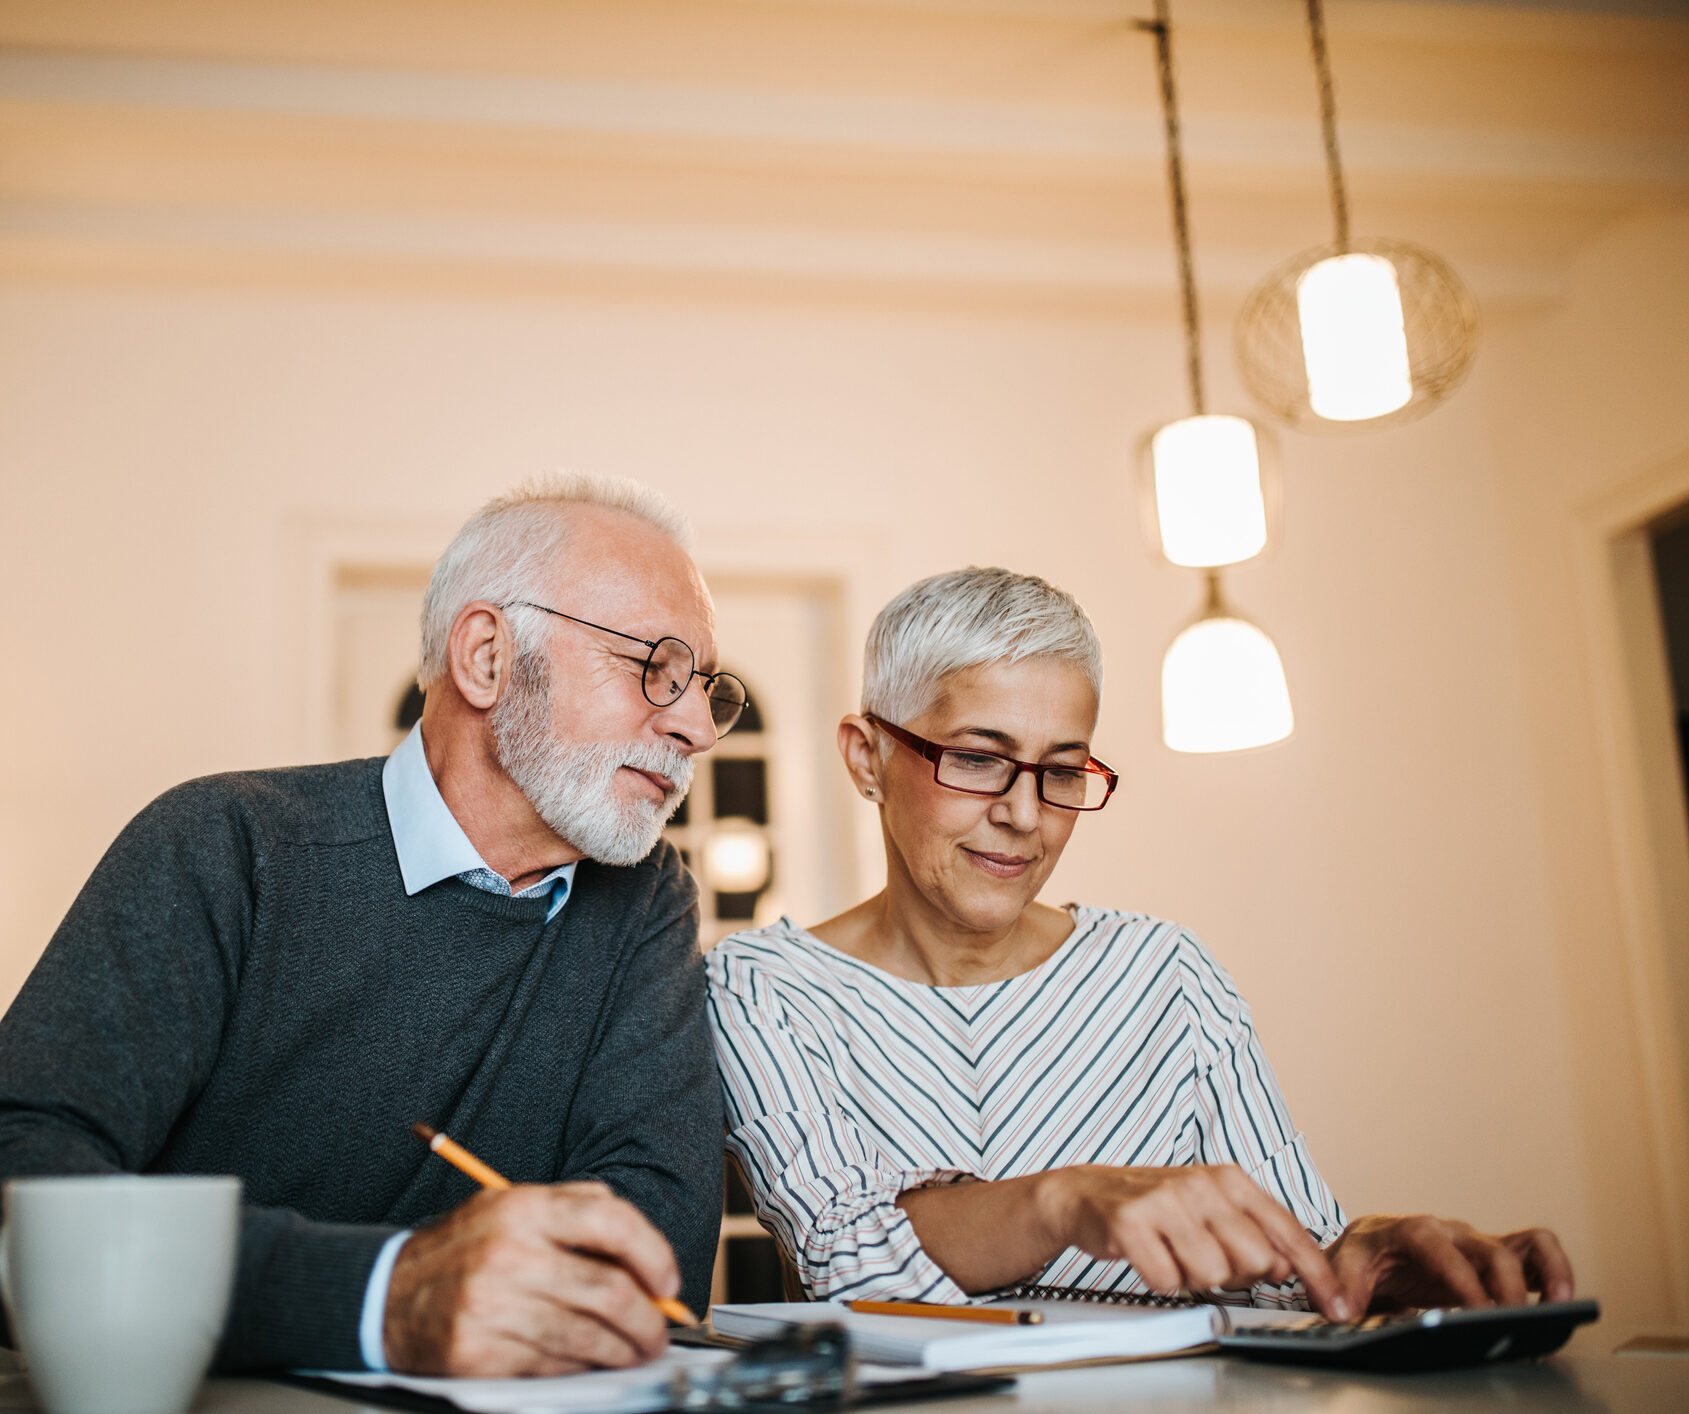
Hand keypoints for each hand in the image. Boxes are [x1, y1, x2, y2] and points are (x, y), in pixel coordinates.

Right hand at [382, 1182, 681, 1375]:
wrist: (384, 1295)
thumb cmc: (464, 1250)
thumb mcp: (513, 1206)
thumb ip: (577, 1210)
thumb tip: (643, 1250)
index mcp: (524, 1208)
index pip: (611, 1221)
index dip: (653, 1253)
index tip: (667, 1281)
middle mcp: (510, 1254)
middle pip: (608, 1289)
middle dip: (648, 1319)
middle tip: (660, 1331)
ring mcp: (493, 1306)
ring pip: (587, 1336)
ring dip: (624, 1350)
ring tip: (635, 1351)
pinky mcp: (480, 1353)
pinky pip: (553, 1366)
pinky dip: (582, 1368)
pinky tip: (590, 1362)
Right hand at [1042, 1165, 1353, 1320]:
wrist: (1088, 1194)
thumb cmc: (1158, 1207)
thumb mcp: (1213, 1210)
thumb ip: (1255, 1234)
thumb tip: (1289, 1267)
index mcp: (1230, 1180)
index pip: (1288, 1231)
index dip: (1317, 1274)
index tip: (1336, 1305)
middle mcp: (1201, 1184)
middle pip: (1254, 1261)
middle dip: (1234, 1275)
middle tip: (1205, 1257)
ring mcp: (1165, 1200)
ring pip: (1212, 1274)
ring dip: (1192, 1277)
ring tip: (1173, 1253)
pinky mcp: (1130, 1221)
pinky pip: (1166, 1280)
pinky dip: (1160, 1279)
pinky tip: (1149, 1256)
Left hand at [1325, 1215, 1573, 1314]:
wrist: (1372, 1248)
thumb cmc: (1363, 1256)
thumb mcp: (1344, 1266)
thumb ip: (1344, 1285)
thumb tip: (1344, 1309)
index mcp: (1412, 1230)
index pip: (1438, 1247)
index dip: (1459, 1277)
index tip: (1475, 1308)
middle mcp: (1452, 1232)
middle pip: (1489, 1250)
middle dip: (1504, 1286)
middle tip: (1511, 1322)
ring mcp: (1477, 1245)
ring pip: (1524, 1244)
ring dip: (1547, 1270)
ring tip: (1559, 1303)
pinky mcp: (1495, 1260)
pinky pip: (1534, 1254)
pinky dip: (1553, 1270)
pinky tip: (1559, 1301)